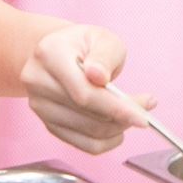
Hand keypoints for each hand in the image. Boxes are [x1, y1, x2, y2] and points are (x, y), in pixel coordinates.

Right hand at [22, 25, 152, 154]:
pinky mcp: (47, 123)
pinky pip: (82, 144)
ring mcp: (39, 106)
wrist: (59, 53)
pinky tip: (118, 129)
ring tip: (132, 114)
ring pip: (87, 132)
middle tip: (145, 111)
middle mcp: (37, 81)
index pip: (83, 92)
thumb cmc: (84, 44)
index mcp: (49, 54)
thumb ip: (104, 56)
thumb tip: (99, 77)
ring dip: (117, 128)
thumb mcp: (101, 38)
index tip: (142, 117)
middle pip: (86, 114)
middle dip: (122, 117)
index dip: (115, 108)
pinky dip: (106, 141)